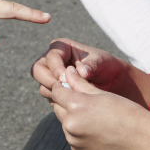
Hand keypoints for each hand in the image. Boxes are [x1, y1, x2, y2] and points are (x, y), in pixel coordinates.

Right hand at [31, 38, 149, 107]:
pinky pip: (49, 96)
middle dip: (48, 80)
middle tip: (62, 89)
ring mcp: (52, 76)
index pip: (51, 56)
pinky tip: (71, 102)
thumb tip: (82, 71)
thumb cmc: (106, 66)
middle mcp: (53, 61)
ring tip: (69, 96)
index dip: (56, 68)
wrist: (111, 82)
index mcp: (62, 47)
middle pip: (38, 69)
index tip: (65, 79)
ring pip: (42, 84)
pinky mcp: (55, 90)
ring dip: (53, 92)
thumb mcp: (102, 62)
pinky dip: (58, 100)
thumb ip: (92, 65)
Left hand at [43, 67, 149, 149]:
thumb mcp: (102, 93)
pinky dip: (77, 129)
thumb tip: (67, 72)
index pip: (57, 90)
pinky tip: (95, 127)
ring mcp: (73, 139)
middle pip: (57, 106)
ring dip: (71, 115)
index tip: (70, 83)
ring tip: (92, 114)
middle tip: (83, 98)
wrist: (142, 141)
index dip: (63, 85)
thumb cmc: (126, 111)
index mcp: (76, 106)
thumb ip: (79, 83)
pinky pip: (71, 135)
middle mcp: (71, 124)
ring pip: (64, 121)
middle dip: (66, 100)